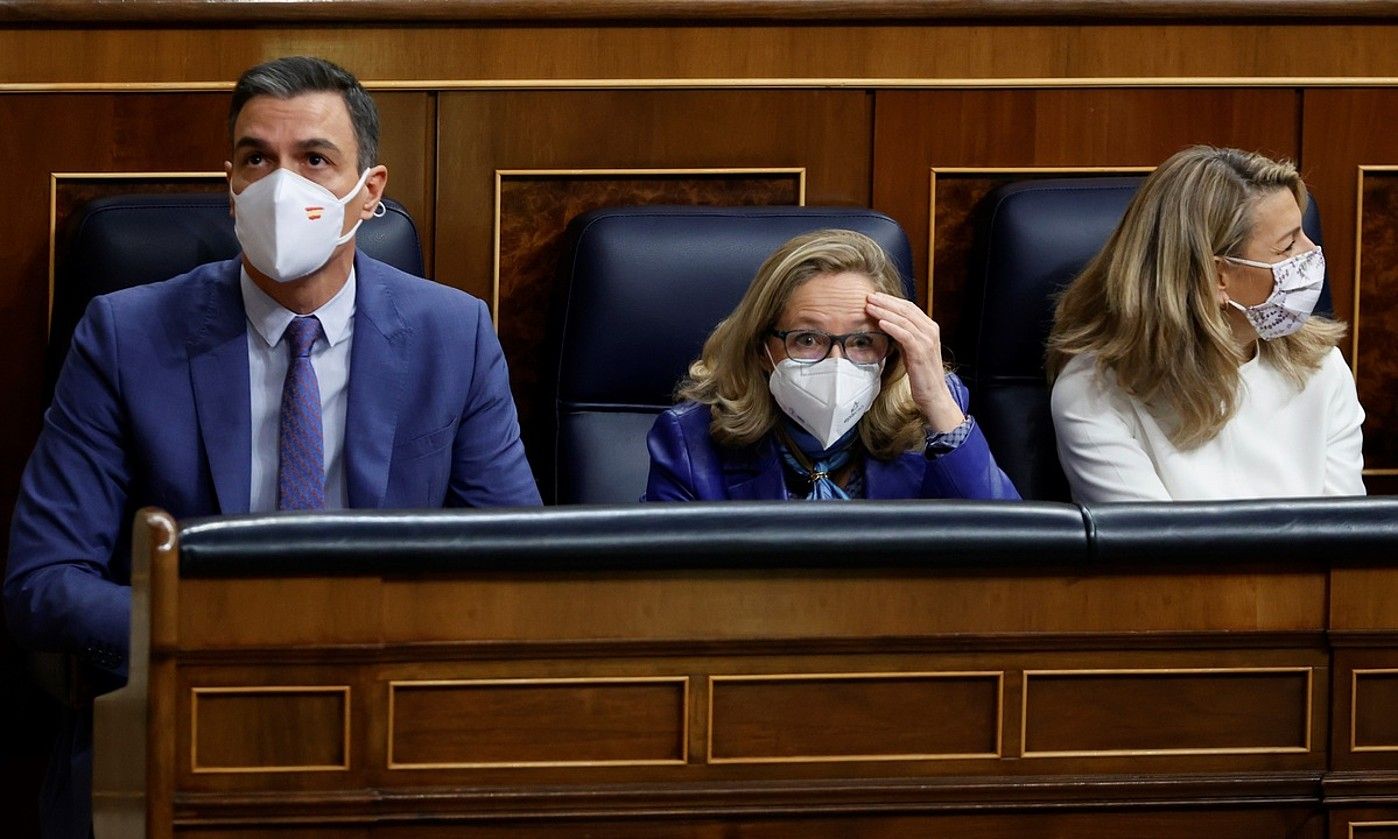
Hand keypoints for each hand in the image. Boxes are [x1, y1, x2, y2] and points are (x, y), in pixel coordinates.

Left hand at [865, 292, 964, 431]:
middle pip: (906, 310)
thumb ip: (904, 335)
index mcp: (929, 328)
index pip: (909, 307)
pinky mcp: (921, 352)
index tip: (875, 297)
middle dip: (886, 302)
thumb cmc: (921, 372)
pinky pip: (905, 335)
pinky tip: (881, 323)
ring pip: (904, 320)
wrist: (933, 393)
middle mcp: (931, 331)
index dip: (891, 300)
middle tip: (869, 297)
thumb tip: (887, 323)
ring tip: (870, 307)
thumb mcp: (911, 349)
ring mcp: (927, 341)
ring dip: (885, 312)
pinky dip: (892, 327)